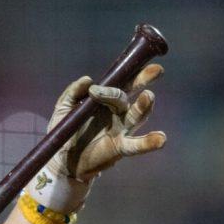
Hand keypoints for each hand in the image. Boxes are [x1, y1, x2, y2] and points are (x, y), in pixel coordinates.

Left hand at [28, 64, 166, 212]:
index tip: (134, 64)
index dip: (131, 72)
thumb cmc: (65, 131)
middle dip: (143, 81)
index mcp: (105, 100)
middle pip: (131, 95)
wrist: (61, 159)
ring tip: (148, 96)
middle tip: (156, 71)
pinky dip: (149, 142)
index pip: (121, 82)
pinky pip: (137, 145)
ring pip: (136, 115)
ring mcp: (121, 129)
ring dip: (144, 106)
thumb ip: (72, 93)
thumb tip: (88, 80)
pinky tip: (161, 138)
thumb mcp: (63, 109)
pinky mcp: (121, 147)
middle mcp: (118, 112)